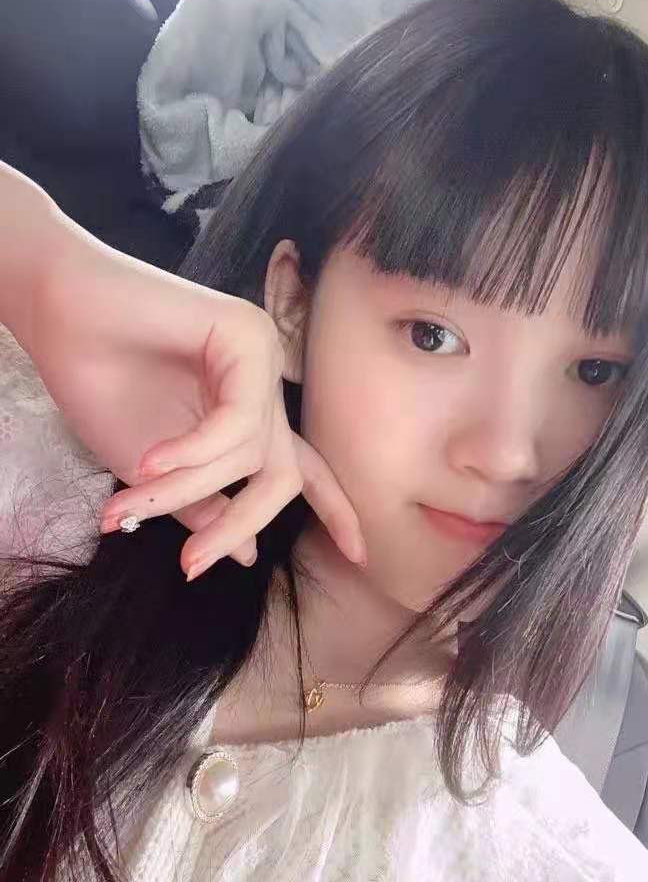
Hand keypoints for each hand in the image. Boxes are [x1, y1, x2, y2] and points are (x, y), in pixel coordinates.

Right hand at [26, 208, 366, 577]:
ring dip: (185, 487)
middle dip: (242, 523)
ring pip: (250, 453)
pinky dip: (193, 449)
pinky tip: (149, 461)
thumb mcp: (152, 471)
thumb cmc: (96, 383)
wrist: (54, 317)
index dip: (333, 509)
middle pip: (283, 473)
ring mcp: (260, 355)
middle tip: (195, 564)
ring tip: (129, 501)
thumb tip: (251, 555)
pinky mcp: (246, 333)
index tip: (359, 554)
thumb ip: (203, 505)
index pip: (303, 467)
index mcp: (246, 413)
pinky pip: (237, 419)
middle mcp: (263, 384)